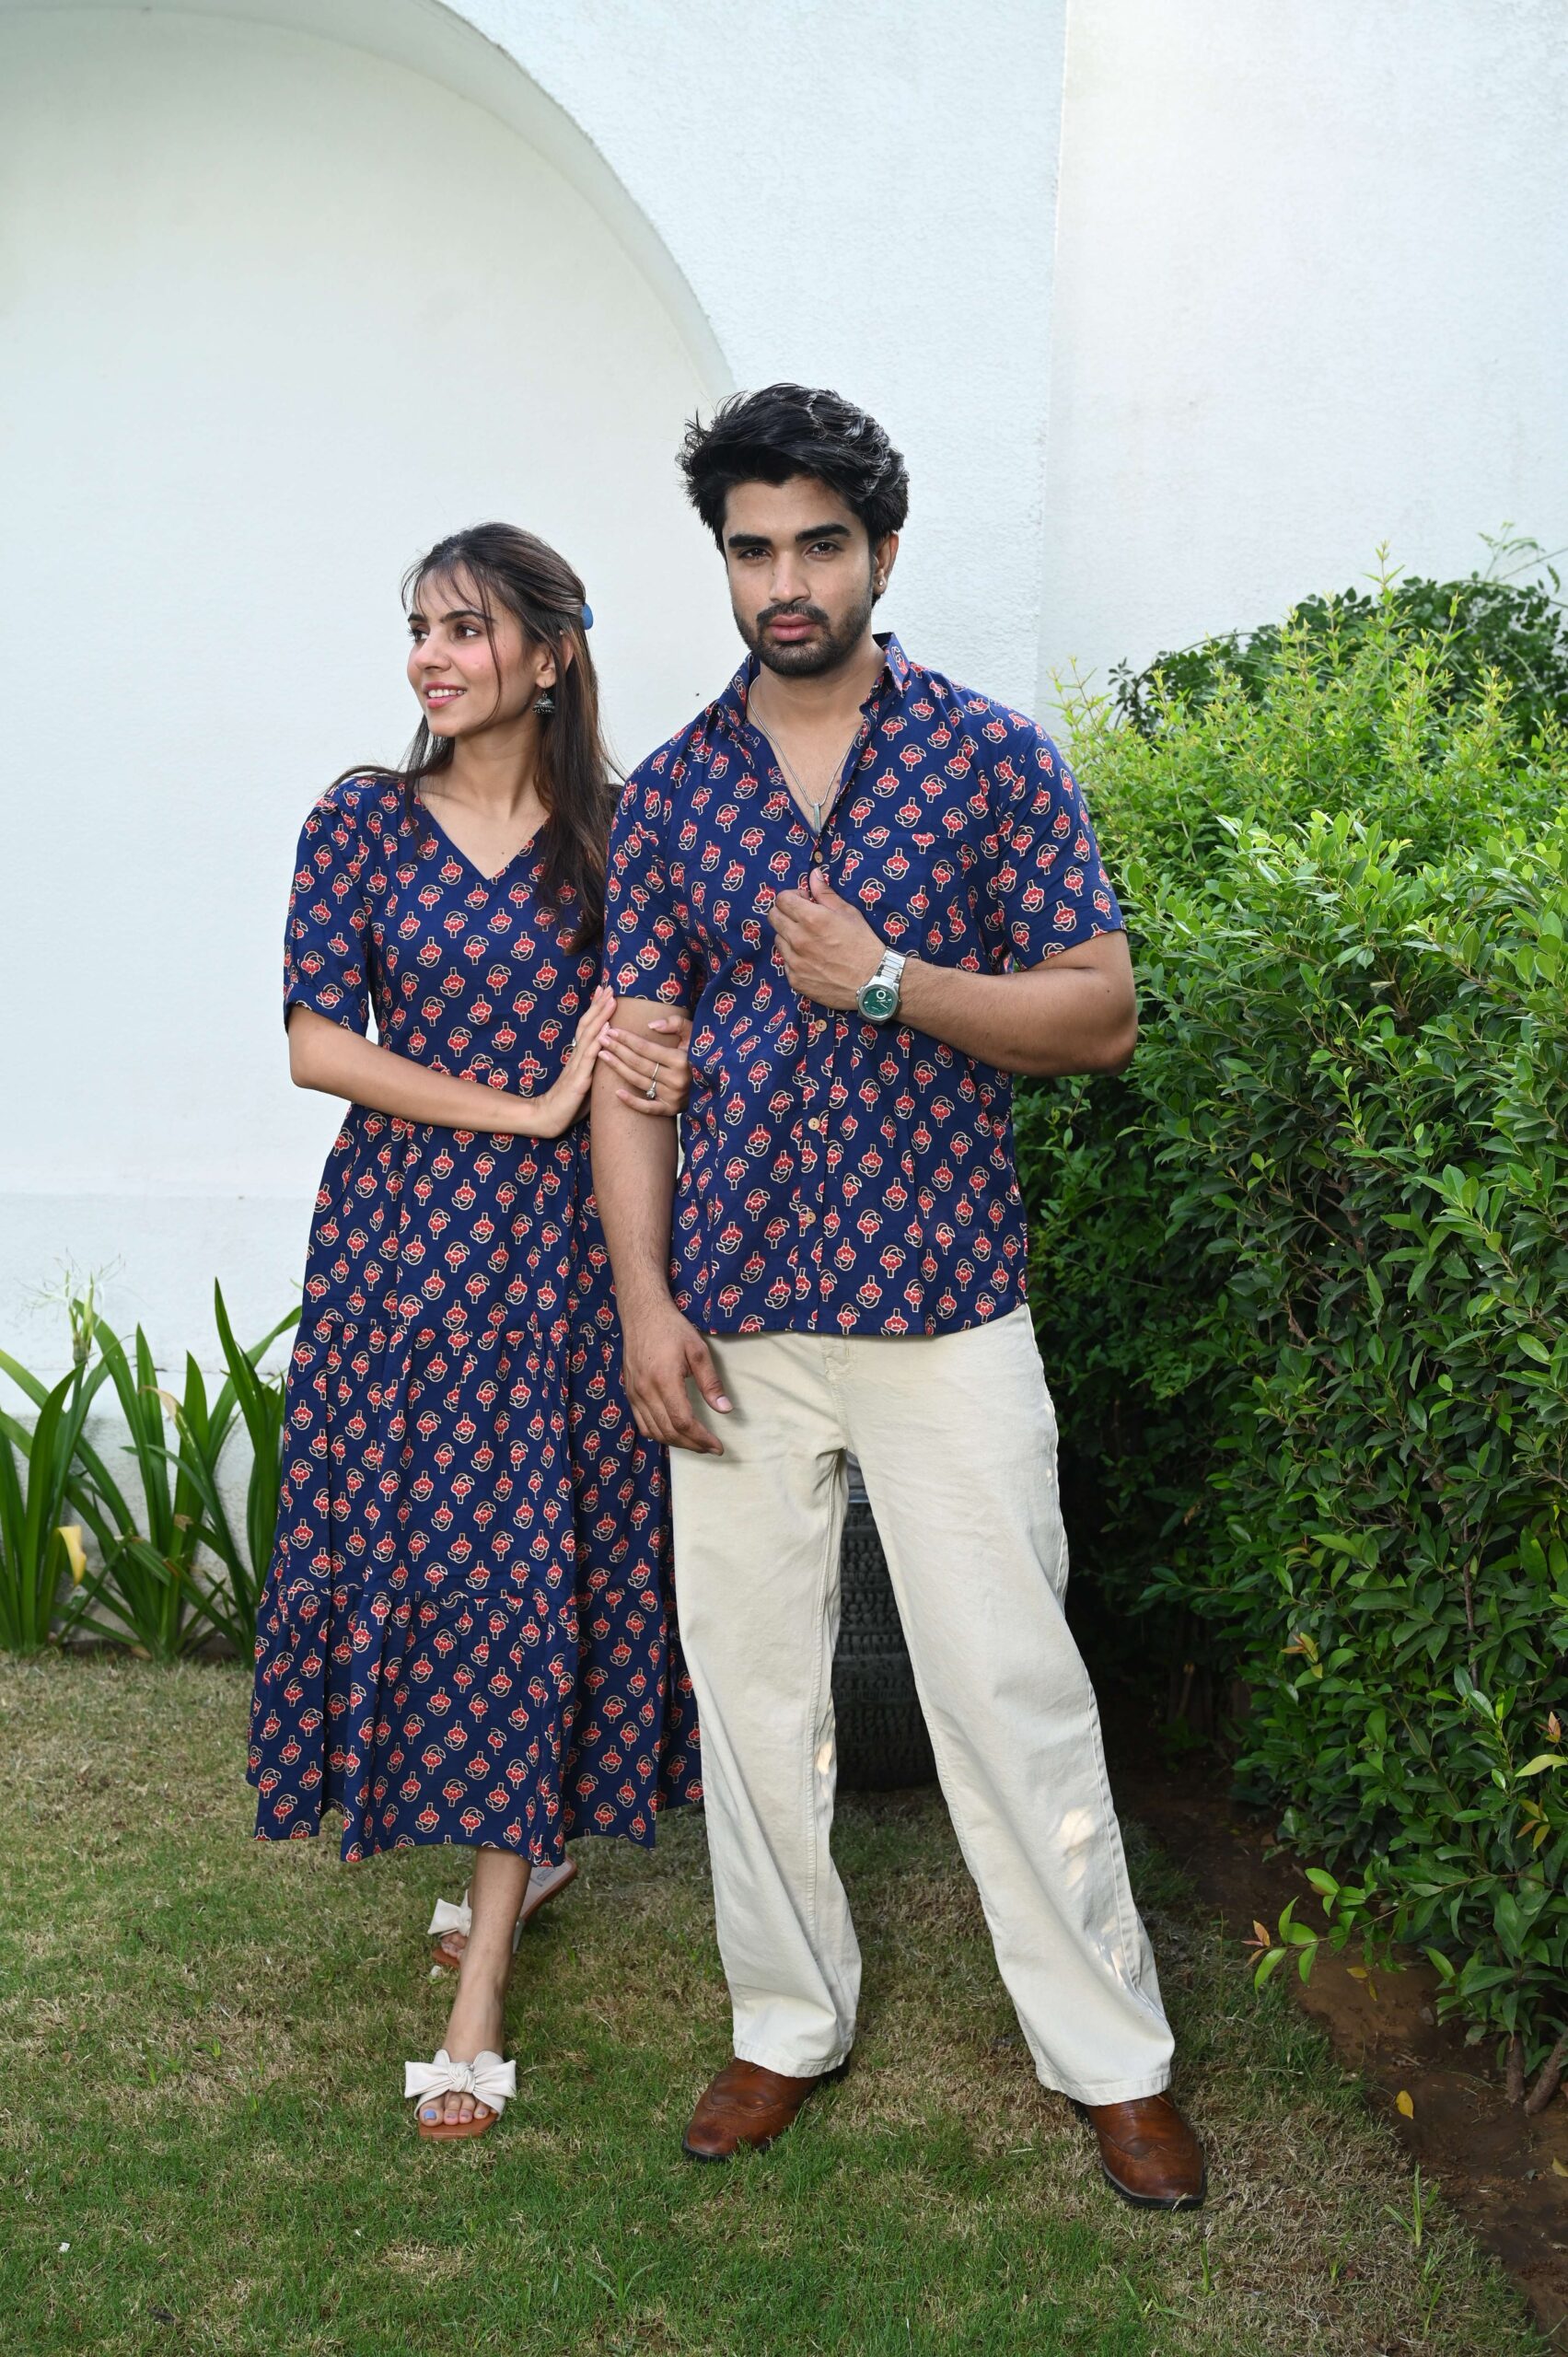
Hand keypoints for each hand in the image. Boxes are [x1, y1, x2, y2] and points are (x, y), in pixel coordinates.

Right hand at [527, 985, 615, 1137]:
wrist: (547, 1118)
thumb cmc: (568, 1103)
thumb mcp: (585, 1083)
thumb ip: (595, 1070)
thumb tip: (610, 1061)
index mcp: (579, 1057)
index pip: (587, 1028)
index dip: (596, 1010)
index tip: (604, 993)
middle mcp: (577, 1057)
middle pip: (587, 1025)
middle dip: (599, 1005)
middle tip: (608, 986)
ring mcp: (577, 1067)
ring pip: (589, 1036)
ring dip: (601, 1016)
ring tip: (610, 1000)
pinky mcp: (578, 1080)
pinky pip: (589, 1058)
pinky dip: (598, 1042)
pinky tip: (606, 1030)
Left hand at [596, 1013, 692, 1117]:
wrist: (716, 1083)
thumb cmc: (701, 1054)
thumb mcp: (695, 1035)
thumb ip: (676, 1024)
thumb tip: (651, 1024)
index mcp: (681, 1060)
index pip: (646, 1048)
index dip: (627, 1039)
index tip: (612, 1030)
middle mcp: (676, 1080)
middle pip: (639, 1063)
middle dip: (618, 1050)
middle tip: (601, 1039)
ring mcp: (672, 1097)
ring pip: (638, 1081)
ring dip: (618, 1068)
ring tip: (602, 1055)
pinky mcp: (670, 1110)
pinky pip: (648, 1108)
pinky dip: (632, 1102)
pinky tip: (616, 1092)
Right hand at [621, 1299, 731, 1454]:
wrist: (641, 1313)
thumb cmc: (672, 1328)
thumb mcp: (698, 1350)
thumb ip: (710, 1382)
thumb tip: (724, 1409)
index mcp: (664, 1380)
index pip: (683, 1422)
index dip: (701, 1439)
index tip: (718, 1446)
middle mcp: (645, 1391)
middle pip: (668, 1432)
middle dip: (692, 1445)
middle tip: (710, 1447)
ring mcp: (634, 1393)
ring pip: (654, 1431)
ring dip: (676, 1443)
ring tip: (695, 1443)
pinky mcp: (630, 1393)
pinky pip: (642, 1423)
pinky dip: (658, 1434)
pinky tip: (673, 1432)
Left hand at [767, 868, 883, 1010]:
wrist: (873, 981)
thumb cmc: (863, 944)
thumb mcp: (848, 913)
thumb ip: (826, 893)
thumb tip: (813, 874)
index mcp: (811, 918)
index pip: (781, 899)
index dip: (792, 897)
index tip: (804, 902)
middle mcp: (798, 939)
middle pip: (773, 917)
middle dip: (785, 913)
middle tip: (802, 918)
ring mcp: (794, 961)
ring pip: (778, 940)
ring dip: (789, 936)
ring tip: (809, 941)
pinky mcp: (795, 979)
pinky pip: (785, 962)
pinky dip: (795, 958)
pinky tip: (812, 960)